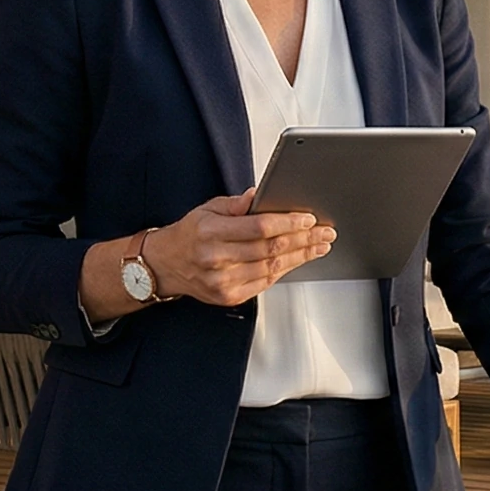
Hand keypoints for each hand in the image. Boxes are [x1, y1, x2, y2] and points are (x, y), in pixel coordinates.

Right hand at [141, 190, 335, 305]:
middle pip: (270, 249)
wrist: (165, 265)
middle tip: (324, 232)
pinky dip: (285, 270)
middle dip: (304, 239)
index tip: (308, 218)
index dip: (288, 223)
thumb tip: (260, 194)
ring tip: (319, 245)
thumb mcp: (208, 209)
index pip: (259, 227)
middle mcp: (216, 258)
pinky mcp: (229, 296)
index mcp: (211, 232)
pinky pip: (265, 282)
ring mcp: (223, 280)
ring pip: (272, 268)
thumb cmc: (189, 235)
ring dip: (301, 256)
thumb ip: (236, 204)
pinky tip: (299, 260)